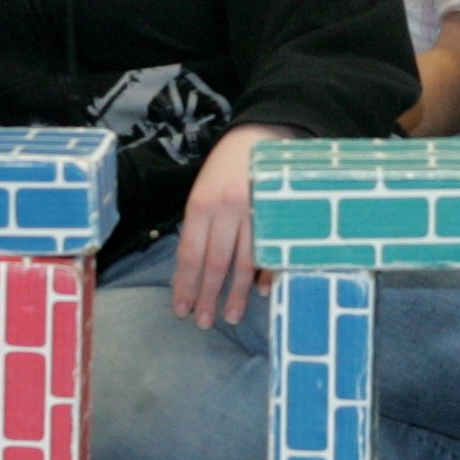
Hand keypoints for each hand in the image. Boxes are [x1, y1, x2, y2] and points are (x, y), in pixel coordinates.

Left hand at [170, 125, 273, 330]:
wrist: (258, 137)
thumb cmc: (223, 172)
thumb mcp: (201, 194)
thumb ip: (196, 230)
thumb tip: (186, 275)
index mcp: (201, 205)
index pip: (190, 254)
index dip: (185, 285)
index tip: (181, 310)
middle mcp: (226, 210)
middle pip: (215, 263)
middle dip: (209, 296)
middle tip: (204, 322)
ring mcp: (255, 212)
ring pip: (244, 262)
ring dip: (236, 293)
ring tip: (231, 316)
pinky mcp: (277, 214)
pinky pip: (271, 250)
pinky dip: (266, 273)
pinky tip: (260, 291)